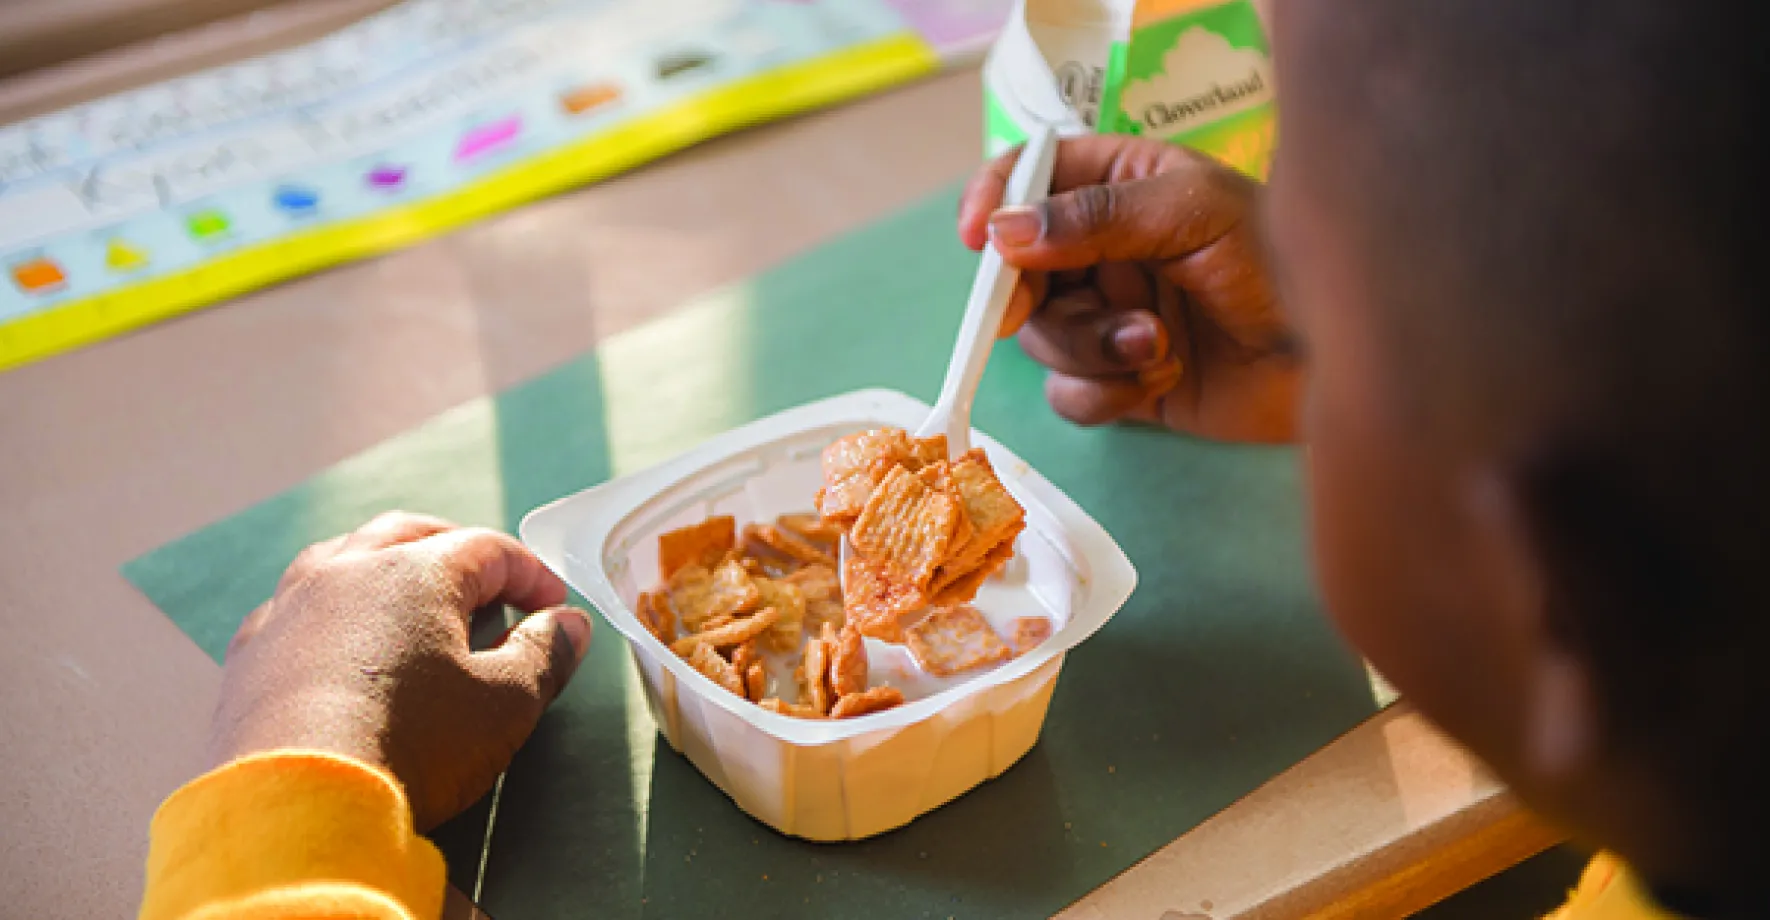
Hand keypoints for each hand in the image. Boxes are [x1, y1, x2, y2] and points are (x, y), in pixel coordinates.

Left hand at [210, 512, 592, 830]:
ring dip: (385, 568)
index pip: (488, 549)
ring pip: (342, 559)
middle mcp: (346, 571)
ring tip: (411, 601)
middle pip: (410, 535)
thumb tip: (567, 624)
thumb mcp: (504, 704)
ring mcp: (289, 608)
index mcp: (414, 572)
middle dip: (456, 550)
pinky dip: (330, 613)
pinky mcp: (250, 654)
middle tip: (488, 584)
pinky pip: (296, 610)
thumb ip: (543, 654)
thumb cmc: (410, 746)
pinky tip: (340, 645)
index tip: (554, 607)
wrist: (296, 808)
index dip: (531, 574)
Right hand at [958, 135, 1298, 442]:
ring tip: (1156, 346)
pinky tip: (1160, 380)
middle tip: (1035, 311)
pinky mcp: (1124, 382)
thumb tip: (1004, 232)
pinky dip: (1103, 393)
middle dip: (1031, 297)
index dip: (995, 201)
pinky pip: (1070, 393)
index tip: (980, 236)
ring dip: (1088, 346)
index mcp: (1124, 184)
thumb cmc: (1282, 264)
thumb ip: (1095, 217)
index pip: (1033, 177)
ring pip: (1042, 337)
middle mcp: (1108, 249)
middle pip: (1020, 270)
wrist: (1338, 362)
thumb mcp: (1191, 213)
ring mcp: (1112, 317)